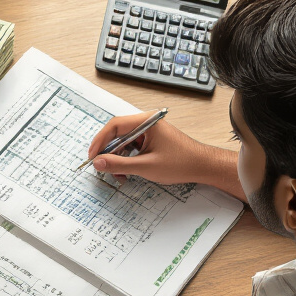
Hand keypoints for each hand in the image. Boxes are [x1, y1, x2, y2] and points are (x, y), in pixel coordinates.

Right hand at [87, 114, 207, 183]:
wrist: (203, 166)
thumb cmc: (181, 163)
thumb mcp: (146, 166)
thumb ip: (120, 164)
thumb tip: (99, 162)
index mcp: (147, 122)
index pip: (115, 125)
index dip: (100, 141)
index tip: (92, 155)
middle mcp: (147, 123)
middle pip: (117, 133)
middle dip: (108, 151)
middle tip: (100, 166)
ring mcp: (149, 131)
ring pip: (124, 141)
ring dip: (117, 157)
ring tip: (117, 173)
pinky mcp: (152, 140)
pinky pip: (132, 146)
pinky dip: (126, 159)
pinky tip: (126, 171)